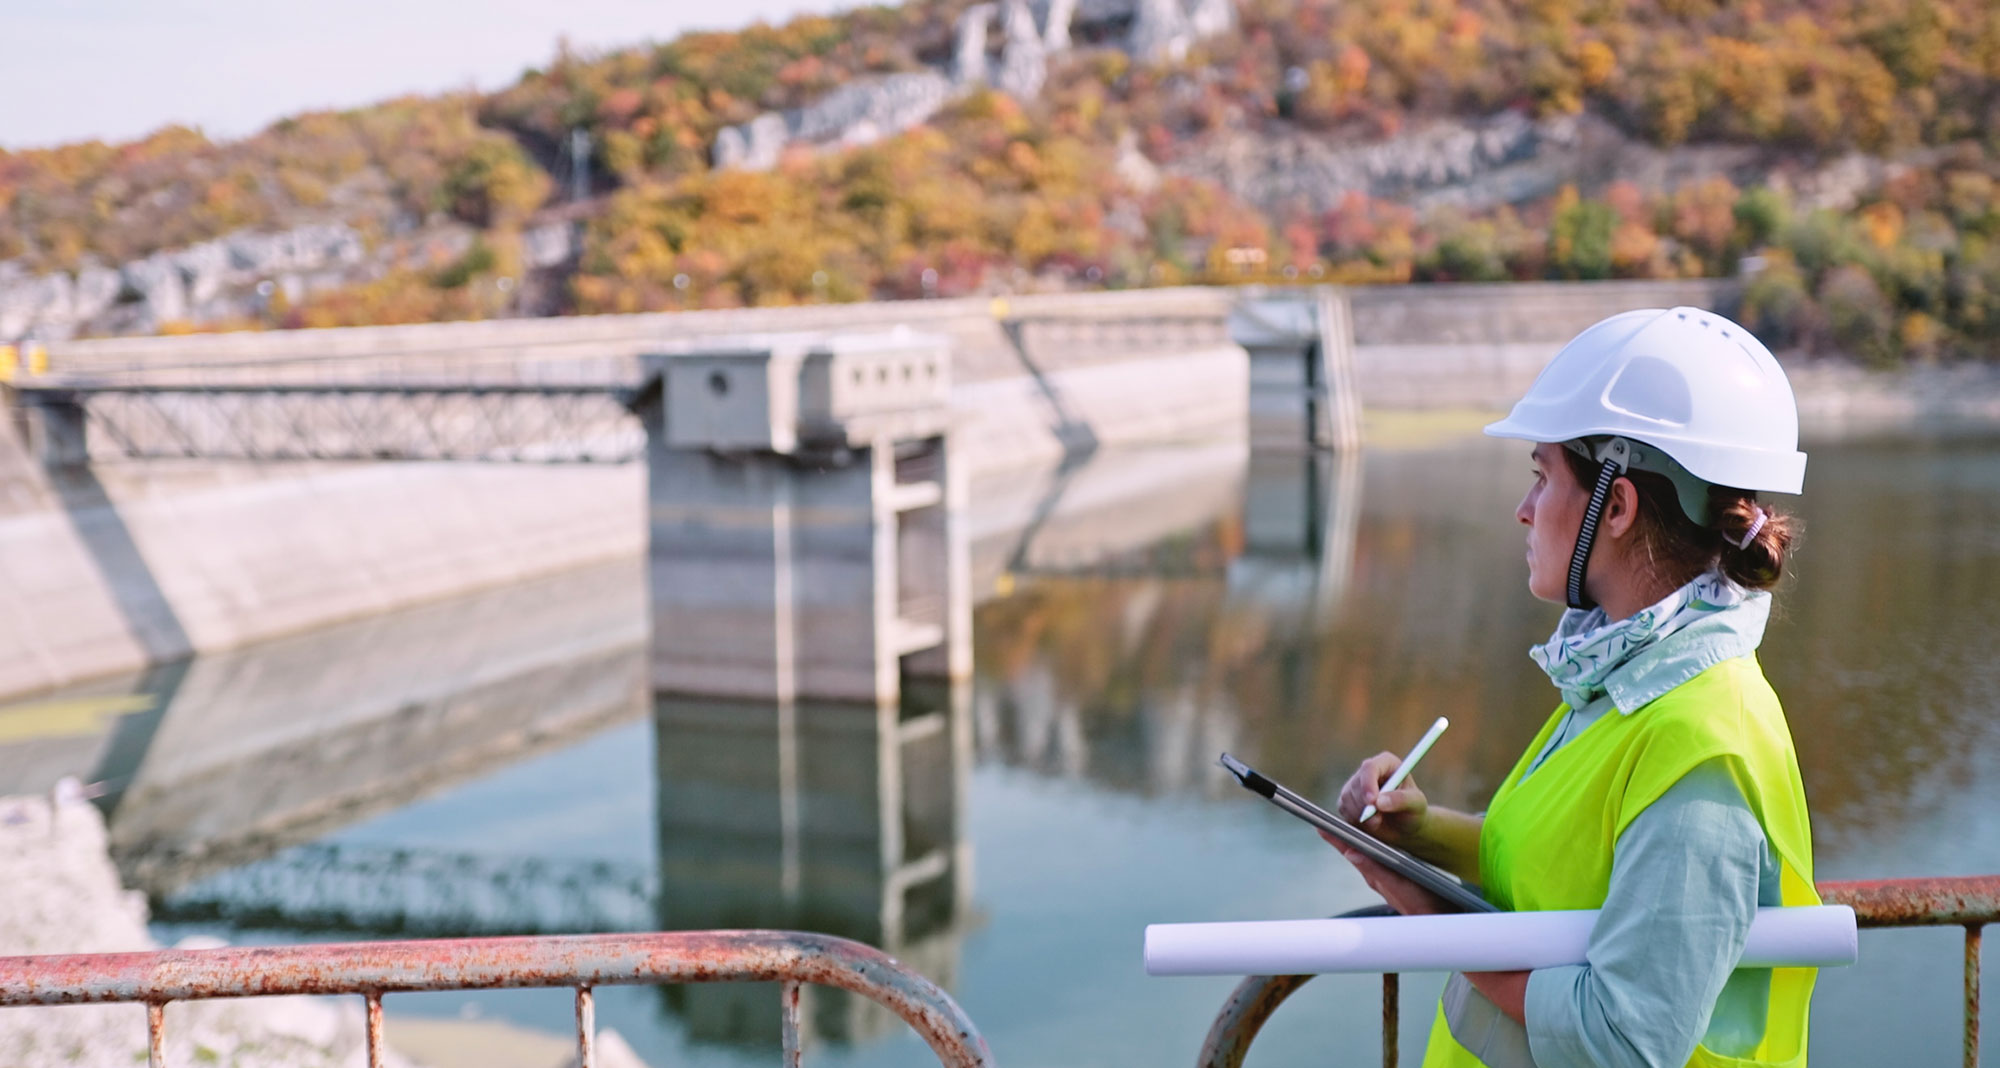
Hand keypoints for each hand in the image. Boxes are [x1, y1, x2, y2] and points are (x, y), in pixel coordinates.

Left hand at [1319, 831, 1452, 915]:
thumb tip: (1352, 852)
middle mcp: (1379, 878)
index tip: (1320, 826)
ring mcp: (1387, 881)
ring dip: (1356, 843)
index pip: (1352, 853)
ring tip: (1343, 829)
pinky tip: (1373, 846)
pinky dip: (1373, 851)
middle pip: (1356, 853)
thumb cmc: (1423, 905)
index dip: (1336, 839)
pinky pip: (1380, 863)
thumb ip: (1376, 869)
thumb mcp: (1400, 885)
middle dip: (1342, 839)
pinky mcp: (1398, 882)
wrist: (1442, 920)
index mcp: (1376, 876)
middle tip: (1325, 824)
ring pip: (1368, 858)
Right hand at [1337, 751, 1430, 846]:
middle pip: (1356, 784)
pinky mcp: (1347, 799)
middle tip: (1378, 820)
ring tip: (1379, 821)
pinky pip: (1343, 809)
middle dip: (1365, 805)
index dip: (1368, 783)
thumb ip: (1401, 800)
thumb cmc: (1414, 811)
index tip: (1372, 801)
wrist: (1404, 827)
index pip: (1370, 767)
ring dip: (1361, 815)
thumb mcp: (1416, 804)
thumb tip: (1380, 801)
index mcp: (1386, 763)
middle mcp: (1369, 771)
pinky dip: (1354, 820)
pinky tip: (1369, 823)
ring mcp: (1356, 785)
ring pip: (1347, 798)